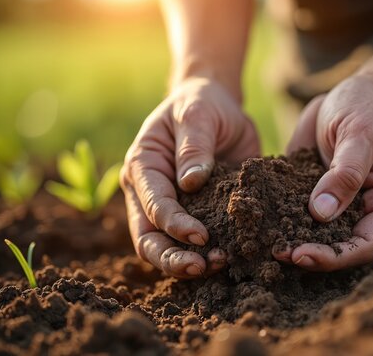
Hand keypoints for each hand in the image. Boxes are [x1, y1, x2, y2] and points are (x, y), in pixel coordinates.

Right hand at [121, 77, 259, 278]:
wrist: (216, 106)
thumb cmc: (201, 105)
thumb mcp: (198, 115)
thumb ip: (193, 146)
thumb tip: (191, 182)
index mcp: (143, 166)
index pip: (153, 204)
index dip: (174, 224)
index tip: (201, 236)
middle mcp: (149, 192)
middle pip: (148, 238)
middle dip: (172, 258)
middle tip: (202, 267)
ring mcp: (171, 206)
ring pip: (167, 246)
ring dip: (188, 262)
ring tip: (219, 264)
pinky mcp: (195, 212)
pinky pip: (193, 241)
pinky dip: (206, 253)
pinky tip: (229, 257)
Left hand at [276, 73, 372, 270]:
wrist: (354, 91)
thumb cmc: (368, 108)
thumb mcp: (360, 134)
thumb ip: (345, 173)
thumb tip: (321, 213)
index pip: (366, 244)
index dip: (336, 256)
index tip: (303, 254)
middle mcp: (362, 209)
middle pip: (339, 246)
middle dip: (310, 254)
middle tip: (277, 253)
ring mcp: (337, 202)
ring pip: (316, 234)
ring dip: (291, 240)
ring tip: (263, 244)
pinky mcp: (312, 191)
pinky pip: (296, 210)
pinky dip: (279, 218)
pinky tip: (257, 219)